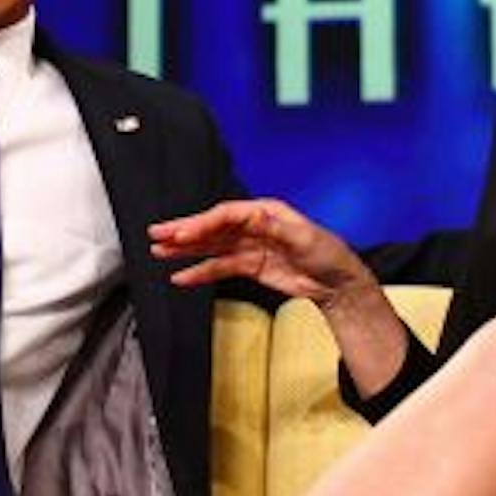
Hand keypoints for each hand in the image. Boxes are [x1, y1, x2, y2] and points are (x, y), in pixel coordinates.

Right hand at [148, 198, 375, 306]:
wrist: (337, 284)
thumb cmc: (328, 253)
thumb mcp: (304, 237)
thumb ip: (275, 228)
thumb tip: (253, 216)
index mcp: (265, 212)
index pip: (226, 215)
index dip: (203, 223)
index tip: (183, 234)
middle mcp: (253, 226)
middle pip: (212, 227)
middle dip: (184, 231)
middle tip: (157, 234)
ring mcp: (249, 247)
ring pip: (211, 246)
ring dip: (185, 249)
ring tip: (159, 251)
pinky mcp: (249, 266)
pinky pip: (219, 268)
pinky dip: (200, 272)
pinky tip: (181, 276)